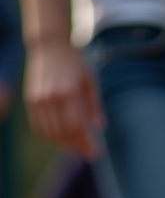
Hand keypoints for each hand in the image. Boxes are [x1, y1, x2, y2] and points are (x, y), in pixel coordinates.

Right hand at [23, 39, 105, 157]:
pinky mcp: (30, 99)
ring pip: (49, 131)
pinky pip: (38, 125)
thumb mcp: (90, 81)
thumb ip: (95, 105)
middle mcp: (51, 97)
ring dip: (64, 144)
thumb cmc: (74, 62)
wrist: (48, 45)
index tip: (96, 152)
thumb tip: (100, 126)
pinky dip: (50, 136)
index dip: (86, 142)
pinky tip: (62, 139)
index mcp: (69, 92)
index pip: (77, 126)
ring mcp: (38, 98)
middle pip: (63, 132)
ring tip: (77, 147)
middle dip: (77, 146)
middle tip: (89, 153)